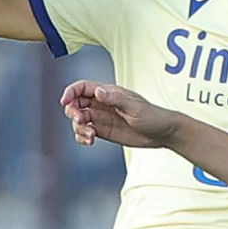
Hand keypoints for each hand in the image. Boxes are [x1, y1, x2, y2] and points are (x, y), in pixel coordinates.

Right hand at [62, 80, 181, 150]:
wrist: (162, 134)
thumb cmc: (152, 116)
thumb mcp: (134, 107)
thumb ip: (115, 99)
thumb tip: (98, 92)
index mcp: (108, 93)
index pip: (82, 87)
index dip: (70, 92)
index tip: (65, 102)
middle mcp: (101, 104)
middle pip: (76, 103)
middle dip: (72, 112)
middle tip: (81, 121)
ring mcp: (101, 118)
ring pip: (78, 120)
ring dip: (78, 128)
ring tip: (90, 136)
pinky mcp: (102, 131)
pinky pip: (85, 132)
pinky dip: (82, 137)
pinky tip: (90, 141)